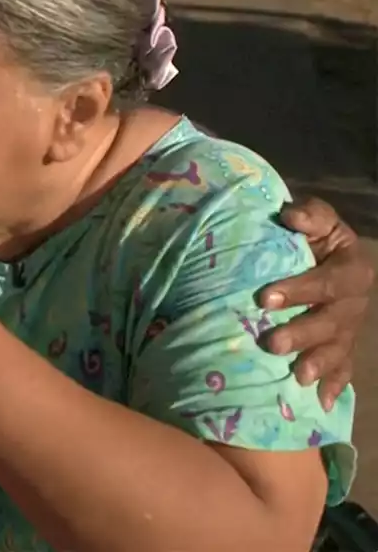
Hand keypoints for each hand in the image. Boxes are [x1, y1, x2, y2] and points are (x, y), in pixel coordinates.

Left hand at [260, 197, 373, 409]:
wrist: (319, 255)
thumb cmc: (310, 236)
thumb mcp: (316, 219)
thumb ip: (310, 215)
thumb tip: (291, 216)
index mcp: (351, 268)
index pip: (328, 281)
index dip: (300, 290)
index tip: (265, 298)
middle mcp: (354, 302)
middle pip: (333, 321)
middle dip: (303, 333)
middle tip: (272, 343)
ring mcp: (350, 328)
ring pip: (338, 349)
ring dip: (318, 364)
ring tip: (298, 376)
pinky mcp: (343, 346)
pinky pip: (343, 369)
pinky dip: (334, 386)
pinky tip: (323, 402)